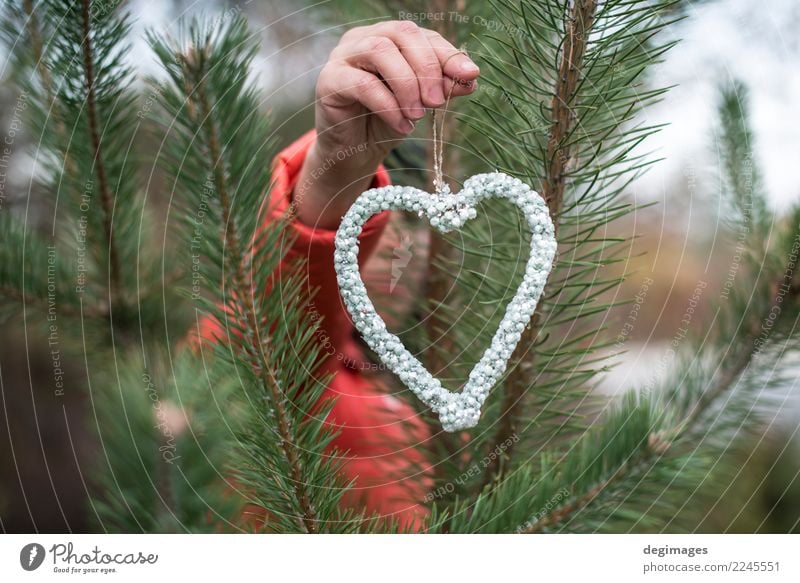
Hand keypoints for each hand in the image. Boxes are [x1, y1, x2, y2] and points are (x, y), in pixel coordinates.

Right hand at [295, 20, 479, 228]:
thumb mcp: (420, 103)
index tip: (469, 75)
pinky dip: (388, 105)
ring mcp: (343, 56)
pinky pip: (363, 84)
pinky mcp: (329, 81)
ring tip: (418, 115)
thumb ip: (442, 87)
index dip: (447, 53)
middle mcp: (363, 38)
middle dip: (427, 68)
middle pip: (401, 34)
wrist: (354, 151)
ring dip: (407, 84)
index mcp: (388, 37)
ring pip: (380, 51)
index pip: (421, 35)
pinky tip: (402, 125)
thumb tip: (470, 78)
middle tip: (438, 102)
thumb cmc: (386, 120)